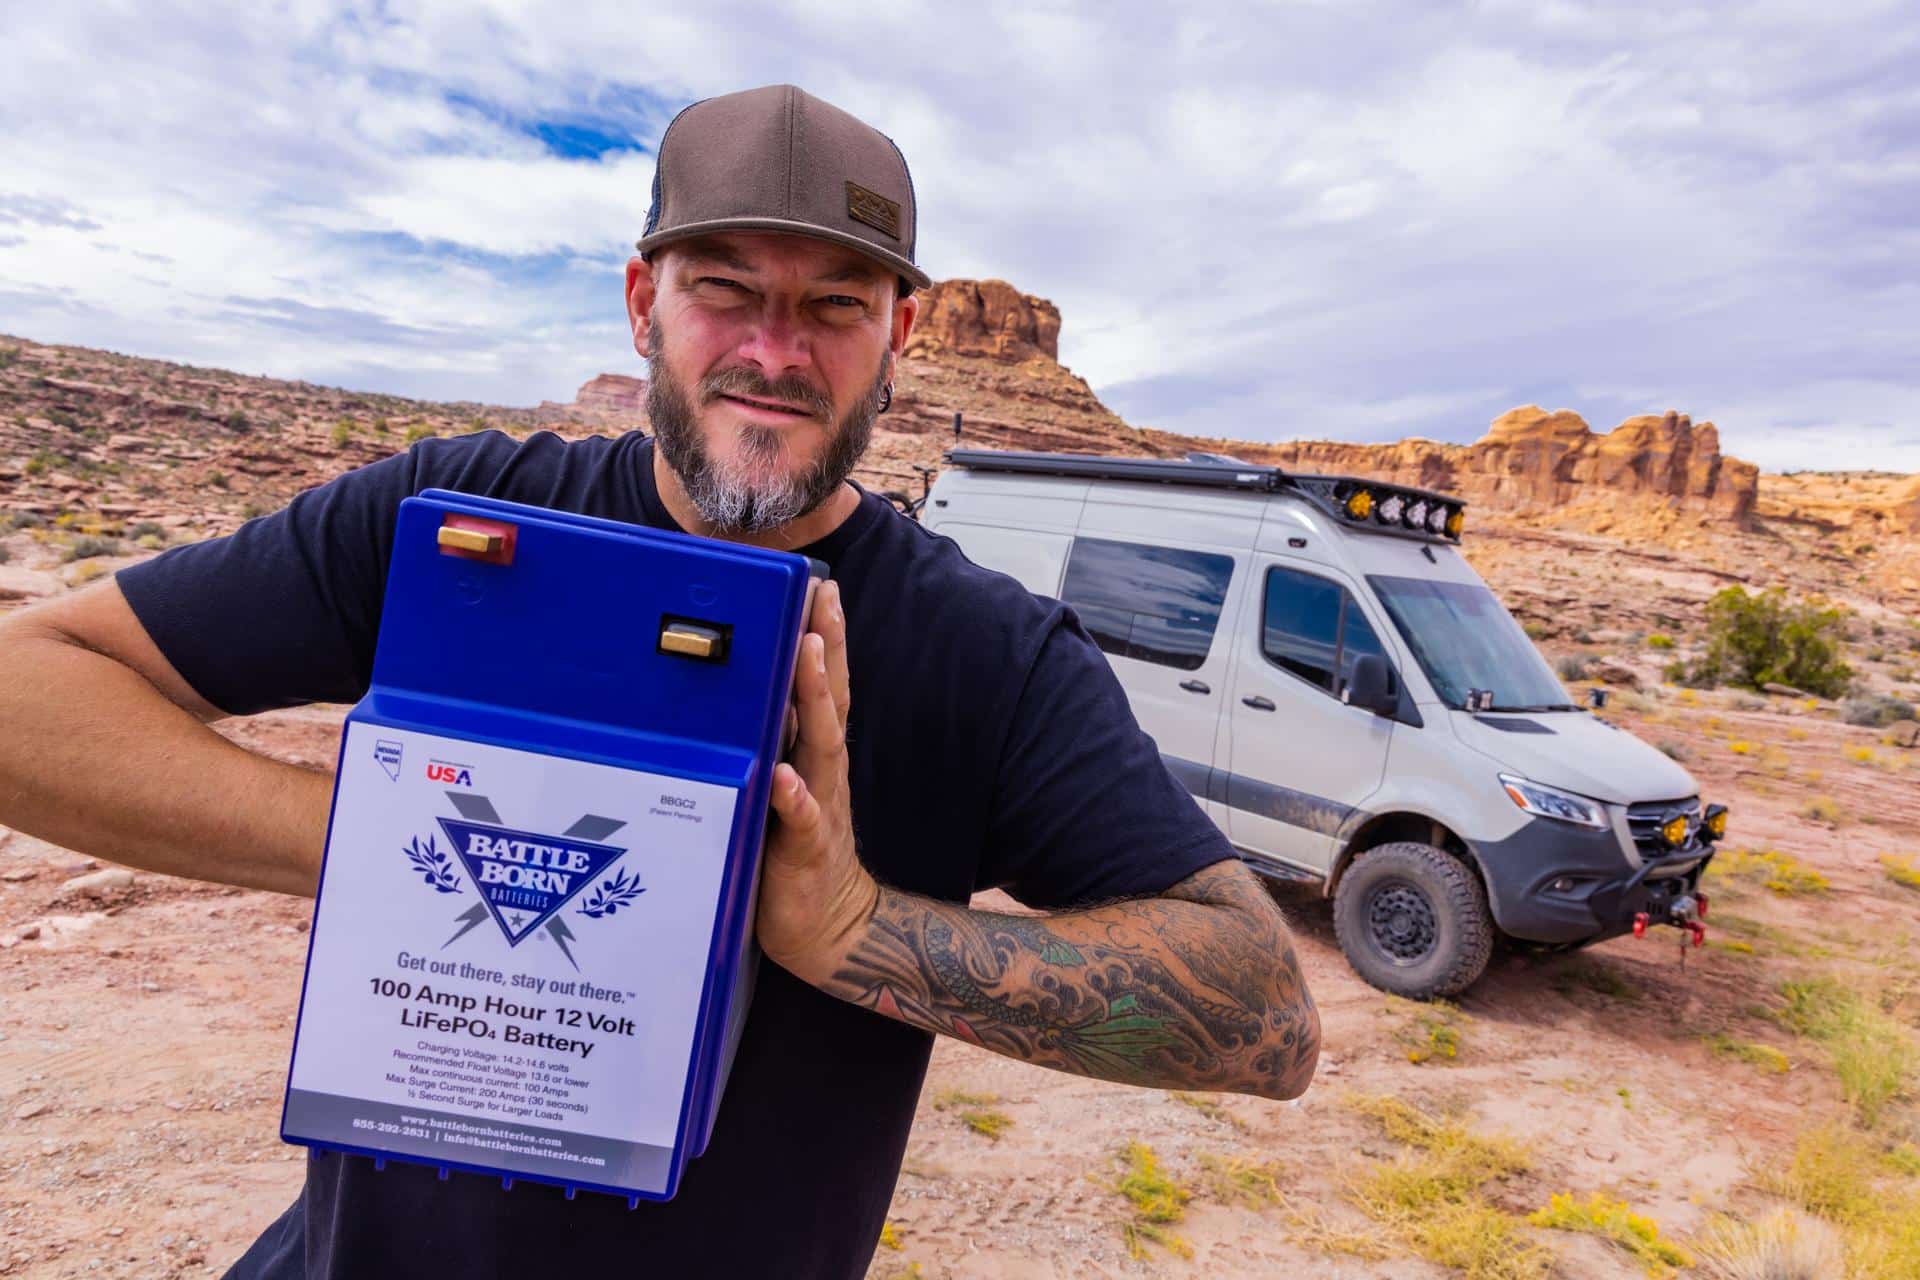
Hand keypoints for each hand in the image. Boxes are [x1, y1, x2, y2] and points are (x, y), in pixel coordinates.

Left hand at [756, 581, 878, 986]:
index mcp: (817, 757)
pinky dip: (795, 796)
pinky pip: (801, 819)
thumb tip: (750, 698)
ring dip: (817, 700)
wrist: (829, 927)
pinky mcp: (806, 849)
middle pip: (833, 700)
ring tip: (810, 657)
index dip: (827, 640)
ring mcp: (820, 808)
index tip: (823, 591)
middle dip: (828, 649)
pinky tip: (786, 777)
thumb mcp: (780, 790)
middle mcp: (825, 773)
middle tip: (824, 602)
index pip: (827, 688)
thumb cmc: (796, 855)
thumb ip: (773, 748)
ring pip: (821, 746)